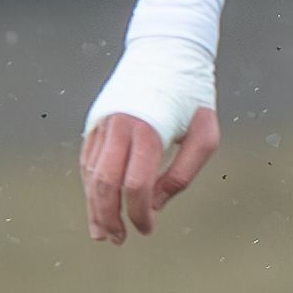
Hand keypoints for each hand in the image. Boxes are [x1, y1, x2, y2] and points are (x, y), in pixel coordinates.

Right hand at [81, 108, 220, 242]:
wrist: (166, 52)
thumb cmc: (192, 98)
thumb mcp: (205, 135)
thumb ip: (182, 173)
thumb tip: (154, 204)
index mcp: (149, 130)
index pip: (136, 184)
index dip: (139, 213)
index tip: (147, 229)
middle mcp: (120, 127)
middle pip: (104, 184)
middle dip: (108, 217)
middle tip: (117, 240)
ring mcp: (103, 124)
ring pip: (90, 175)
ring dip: (94, 208)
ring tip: (102, 233)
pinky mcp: (95, 123)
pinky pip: (88, 161)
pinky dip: (91, 187)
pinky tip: (98, 206)